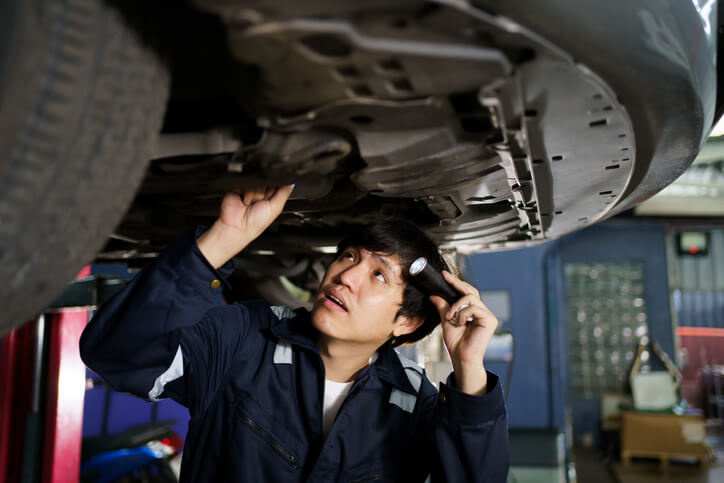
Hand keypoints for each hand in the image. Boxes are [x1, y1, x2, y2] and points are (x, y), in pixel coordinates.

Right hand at [197, 185, 293, 267]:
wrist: (237, 226)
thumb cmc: (255, 224)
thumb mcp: (276, 208)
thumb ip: (284, 194)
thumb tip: (291, 184)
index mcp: (271, 199)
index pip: (278, 185)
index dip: (278, 185)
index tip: (276, 190)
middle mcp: (261, 194)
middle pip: (268, 181)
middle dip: (266, 191)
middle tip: (262, 202)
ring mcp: (250, 190)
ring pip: (258, 182)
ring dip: (256, 194)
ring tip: (251, 204)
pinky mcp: (240, 187)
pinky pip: (247, 181)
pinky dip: (247, 191)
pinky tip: (245, 201)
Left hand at [430, 271, 497, 394]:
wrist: (461, 357)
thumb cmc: (456, 343)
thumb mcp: (446, 320)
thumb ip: (443, 307)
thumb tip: (434, 295)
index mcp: (473, 311)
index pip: (466, 292)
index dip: (456, 283)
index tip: (444, 275)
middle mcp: (482, 311)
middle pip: (471, 290)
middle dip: (457, 284)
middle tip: (445, 278)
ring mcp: (487, 315)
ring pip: (470, 297)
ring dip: (456, 306)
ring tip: (450, 317)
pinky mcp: (490, 320)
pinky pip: (473, 308)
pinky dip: (462, 314)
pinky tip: (460, 323)